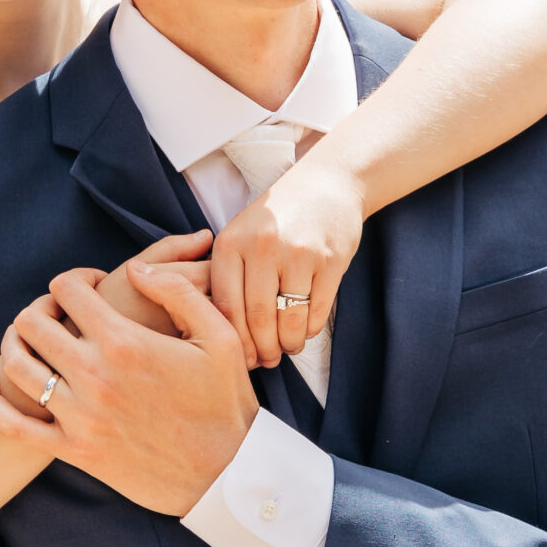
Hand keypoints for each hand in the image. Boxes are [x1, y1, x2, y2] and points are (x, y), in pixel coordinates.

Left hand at [0, 262, 257, 513]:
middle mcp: (94, 376)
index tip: (91, 287)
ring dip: (15, 341)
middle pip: (32, 322)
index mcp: (125, 343)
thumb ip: (177, 291)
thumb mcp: (220, 336)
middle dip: (42, 307)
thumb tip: (133, 269)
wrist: (227, 474)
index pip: (68, 289)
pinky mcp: (72, 450)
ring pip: (16, 365)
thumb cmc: (226, 402)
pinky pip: (11, 424)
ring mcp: (78, 416)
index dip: (75, 278)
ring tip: (32, 338)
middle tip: (61, 313)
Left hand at [210, 145, 362, 369]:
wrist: (327, 184)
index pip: (226, 306)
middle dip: (262, 349)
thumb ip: (226, 274)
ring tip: (286, 350)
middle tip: (265, 361)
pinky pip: (317, 310)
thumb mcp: (240, 234)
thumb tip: (216, 331)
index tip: (239, 356)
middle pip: (258, 317)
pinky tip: (304, 333)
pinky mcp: (330, 260)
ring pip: (289, 319)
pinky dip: (309, 330)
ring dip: (287, 344)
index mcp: (231, 243)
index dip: (232, 340)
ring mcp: (298, 253)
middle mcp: (262, 246)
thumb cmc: (277, 218)